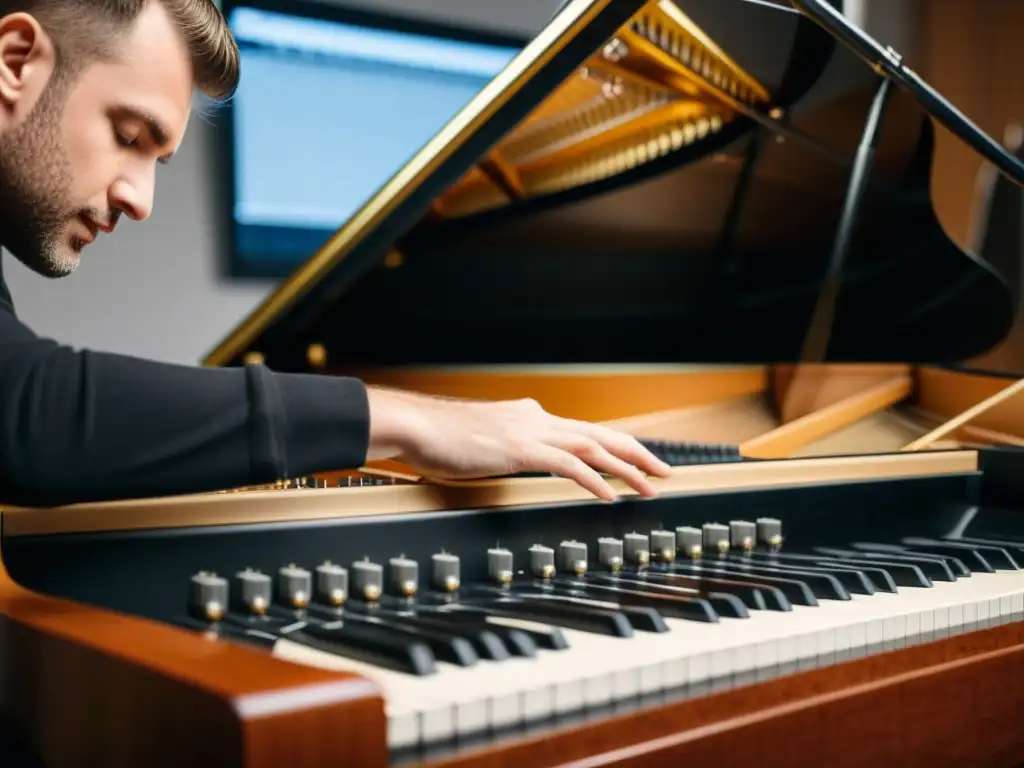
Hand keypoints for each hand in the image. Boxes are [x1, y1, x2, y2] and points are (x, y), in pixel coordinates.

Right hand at [365, 387, 671, 499]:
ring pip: (593, 446)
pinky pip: (568, 465)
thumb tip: (518, 458)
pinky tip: (610, 495)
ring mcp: (530, 432)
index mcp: (530, 417)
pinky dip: (594, 479)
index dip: (617, 446)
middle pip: (600, 434)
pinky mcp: (519, 449)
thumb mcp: (483, 441)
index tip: (639, 459)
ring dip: (627, 467)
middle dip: (637, 453)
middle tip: (665, 471)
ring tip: (651, 485)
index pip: (585, 431)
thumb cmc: (439, 437)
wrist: (416, 426)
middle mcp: (537, 419)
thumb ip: (507, 447)